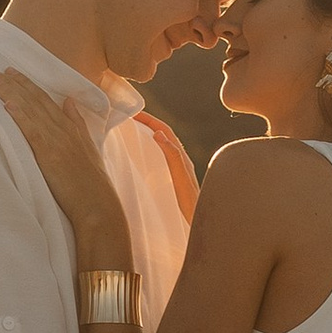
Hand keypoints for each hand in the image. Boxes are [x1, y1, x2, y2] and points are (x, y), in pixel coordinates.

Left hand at [0, 67, 133, 260]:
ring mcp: (57, 141)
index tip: (12, 72)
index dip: (28, 84)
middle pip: (35, 100)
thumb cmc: (92, 183)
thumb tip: (68, 102)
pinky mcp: (50, 155)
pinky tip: (7, 104)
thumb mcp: (88, 148)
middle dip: (13, 82)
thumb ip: (78, 123)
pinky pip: (32, 131)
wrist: (98, 205)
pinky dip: (20, 115)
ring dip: (9, 93)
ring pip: (30, 110)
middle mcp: (64, 129)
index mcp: (72, 128)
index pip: (46, 99)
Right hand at [134, 108, 200, 224]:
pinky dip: (152, 150)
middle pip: (164, 134)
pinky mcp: (176, 178)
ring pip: (164, 145)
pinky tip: (145, 158)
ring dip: (150, 135)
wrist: (200, 220)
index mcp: (181, 156)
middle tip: (131, 117)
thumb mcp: (180, 177)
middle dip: (148, 123)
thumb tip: (159, 133)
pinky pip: (162, 157)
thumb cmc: (190, 202)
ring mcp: (179, 169)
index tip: (134, 113)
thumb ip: (172, 155)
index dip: (149, 119)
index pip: (164, 130)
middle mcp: (181, 159)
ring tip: (135, 131)